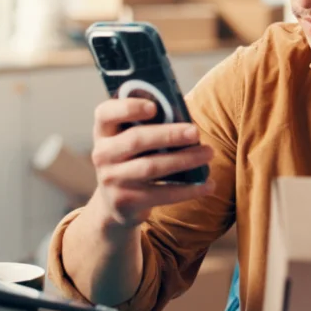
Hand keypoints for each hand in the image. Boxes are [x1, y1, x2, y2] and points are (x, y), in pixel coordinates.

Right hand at [90, 98, 215, 227]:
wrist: (116, 203)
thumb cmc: (134, 159)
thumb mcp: (132, 140)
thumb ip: (151, 126)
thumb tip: (187, 120)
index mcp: (104, 132)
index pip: (105, 113)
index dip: (128, 108)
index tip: (154, 107)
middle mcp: (102, 154)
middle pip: (136, 139)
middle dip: (169, 135)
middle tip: (196, 132)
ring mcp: (111, 180)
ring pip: (151, 167)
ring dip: (184, 159)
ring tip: (208, 153)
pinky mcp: (126, 201)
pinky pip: (162, 194)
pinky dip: (189, 189)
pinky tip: (208, 184)